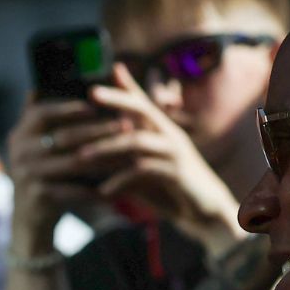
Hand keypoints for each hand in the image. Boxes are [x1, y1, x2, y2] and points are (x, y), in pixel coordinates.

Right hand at [5, 93, 116, 253]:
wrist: (30, 222)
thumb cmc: (44, 177)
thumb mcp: (38, 147)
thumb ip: (45, 118)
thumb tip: (59, 80)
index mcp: (21, 134)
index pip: (42, 112)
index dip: (69, 107)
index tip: (97, 104)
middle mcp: (20, 153)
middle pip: (64, 137)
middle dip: (99, 130)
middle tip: (127, 126)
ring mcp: (27, 176)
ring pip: (74, 163)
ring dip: (106, 159)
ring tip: (129, 155)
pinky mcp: (39, 198)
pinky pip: (75, 190)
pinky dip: (97, 189)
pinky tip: (118, 186)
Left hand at [82, 65, 242, 253]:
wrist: (207, 211)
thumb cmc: (175, 189)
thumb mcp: (149, 168)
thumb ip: (129, 155)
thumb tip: (97, 149)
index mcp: (164, 131)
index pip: (142, 103)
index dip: (125, 87)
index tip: (98, 79)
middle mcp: (170, 135)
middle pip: (143, 109)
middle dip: (118, 99)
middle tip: (93, 91)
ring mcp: (175, 153)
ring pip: (137, 142)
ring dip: (107, 148)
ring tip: (81, 157)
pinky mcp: (177, 174)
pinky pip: (144, 171)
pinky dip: (121, 180)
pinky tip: (103, 191)